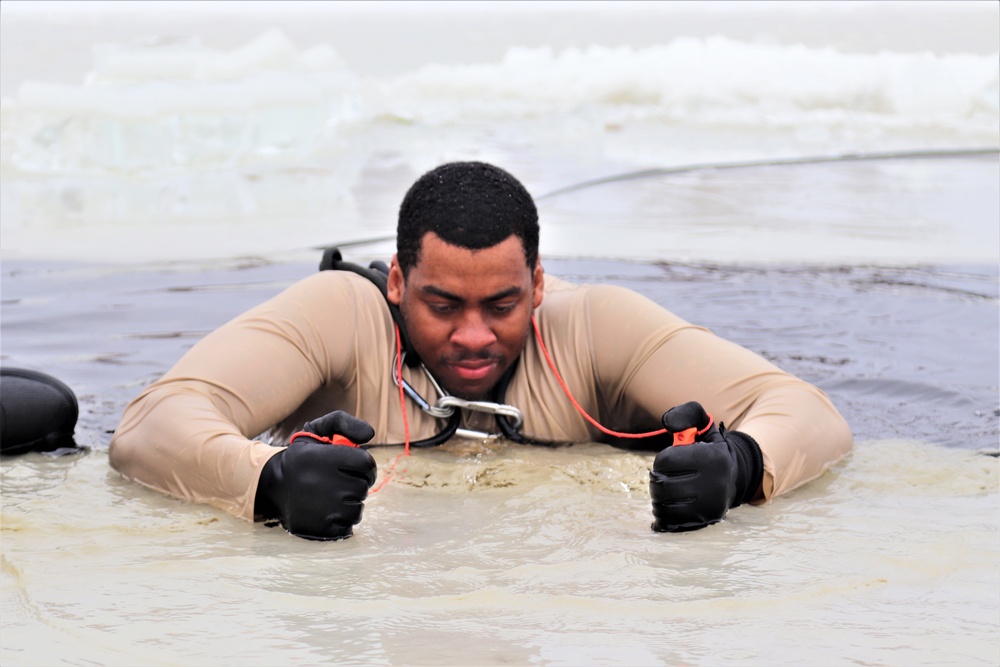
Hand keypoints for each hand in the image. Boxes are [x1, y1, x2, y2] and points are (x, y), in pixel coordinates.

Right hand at [255, 411, 376, 539]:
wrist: (273, 484)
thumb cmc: (303, 457)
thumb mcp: (317, 430)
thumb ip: (344, 423)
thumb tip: (370, 433)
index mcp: (324, 458)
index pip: (366, 463)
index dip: (366, 465)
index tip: (358, 467)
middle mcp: (322, 483)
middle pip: (363, 487)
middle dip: (357, 483)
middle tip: (342, 481)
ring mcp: (321, 509)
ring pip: (357, 508)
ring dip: (351, 503)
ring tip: (335, 496)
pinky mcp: (318, 528)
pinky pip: (348, 526)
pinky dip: (343, 520)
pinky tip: (329, 511)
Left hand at [649, 401, 762, 531]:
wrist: (734, 477)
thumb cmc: (709, 449)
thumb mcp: (703, 426)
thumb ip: (686, 414)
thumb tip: (668, 422)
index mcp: (712, 457)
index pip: (665, 461)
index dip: (662, 460)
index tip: (670, 460)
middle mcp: (714, 482)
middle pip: (662, 485)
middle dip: (656, 480)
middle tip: (660, 478)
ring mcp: (711, 504)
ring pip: (665, 505)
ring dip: (657, 498)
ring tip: (663, 492)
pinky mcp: (707, 519)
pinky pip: (673, 521)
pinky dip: (663, 515)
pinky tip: (666, 507)